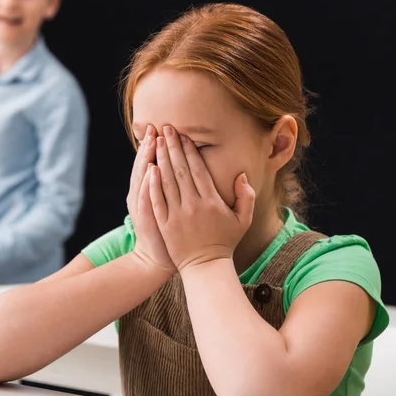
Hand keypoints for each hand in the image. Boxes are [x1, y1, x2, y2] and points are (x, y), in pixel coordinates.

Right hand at [126, 124, 174, 272]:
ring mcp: (143, 207)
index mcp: (147, 189)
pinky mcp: (148, 219)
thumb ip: (164, 182)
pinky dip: (148, 185)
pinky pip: (147, 199)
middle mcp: (141, 195)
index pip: (149, 162)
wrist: (157, 256)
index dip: (153, 146)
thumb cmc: (164, 228)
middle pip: (145, 165)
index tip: (160, 128)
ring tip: (152, 141)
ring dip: (148, 159)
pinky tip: (151, 171)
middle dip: (151, 146)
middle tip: (156, 127)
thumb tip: (165, 163)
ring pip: (144, 178)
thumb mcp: (158, 203)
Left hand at [149, 125, 255, 271]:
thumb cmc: (226, 241)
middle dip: (173, 147)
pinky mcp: (165, 224)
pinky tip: (149, 168)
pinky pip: (156, 200)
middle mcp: (193, 205)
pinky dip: (152, 184)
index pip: (198, 170)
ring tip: (157, 141)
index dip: (190, 150)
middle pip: (180, 170)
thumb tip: (241, 175)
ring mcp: (177, 215)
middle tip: (166, 128)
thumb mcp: (243, 219)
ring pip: (167, 181)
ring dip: (161, 159)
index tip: (184, 135)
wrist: (206, 267)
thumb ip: (246, 196)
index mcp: (212, 202)